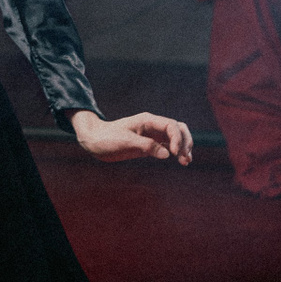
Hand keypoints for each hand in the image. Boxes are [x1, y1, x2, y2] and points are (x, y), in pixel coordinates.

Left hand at [69, 110, 193, 165]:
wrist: (94, 141)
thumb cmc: (107, 139)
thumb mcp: (125, 142)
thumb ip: (146, 146)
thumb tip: (166, 154)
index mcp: (147, 120)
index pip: (171, 125)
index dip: (177, 139)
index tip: (174, 154)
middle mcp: (153, 125)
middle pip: (178, 128)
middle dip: (185, 141)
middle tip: (185, 158)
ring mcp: (152, 134)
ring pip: (175, 137)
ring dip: (183, 147)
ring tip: (186, 161)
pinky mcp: (149, 143)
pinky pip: (168, 145)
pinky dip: (176, 152)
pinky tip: (180, 161)